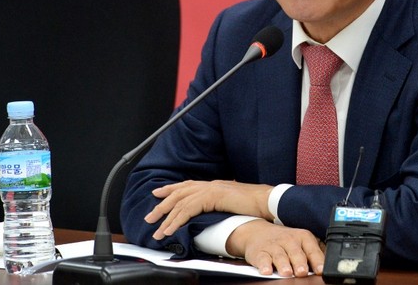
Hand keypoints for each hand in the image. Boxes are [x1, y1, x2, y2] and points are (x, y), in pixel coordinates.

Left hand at [144, 180, 272, 238]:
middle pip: (179, 192)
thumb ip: (221, 205)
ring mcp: (211, 188)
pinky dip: (177, 220)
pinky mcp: (213, 196)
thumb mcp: (233, 204)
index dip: (171, 189)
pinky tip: (171, 230)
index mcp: (214, 185)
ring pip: (181, 202)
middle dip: (162, 206)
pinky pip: (189, 209)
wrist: (268, 200)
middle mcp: (210, 184)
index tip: (158, 194)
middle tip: (149, 218)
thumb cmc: (255, 204)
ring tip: (158, 232)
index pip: (187, 186)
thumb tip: (213, 213)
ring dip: (166, 218)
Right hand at [226, 219, 323, 276]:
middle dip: (299, 262)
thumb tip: (329, 265)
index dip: (317, 260)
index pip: (312, 249)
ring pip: (280, 256)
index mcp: (303, 237)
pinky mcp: (260, 253)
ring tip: (287, 273)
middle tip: (302, 272)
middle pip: (296, 252)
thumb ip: (314, 252)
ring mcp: (274, 246)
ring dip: (284, 264)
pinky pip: (263, 259)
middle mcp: (289, 240)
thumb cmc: (285, 241)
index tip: (320, 270)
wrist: (258, 232)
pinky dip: (264, 265)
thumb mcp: (301, 241)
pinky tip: (266, 271)